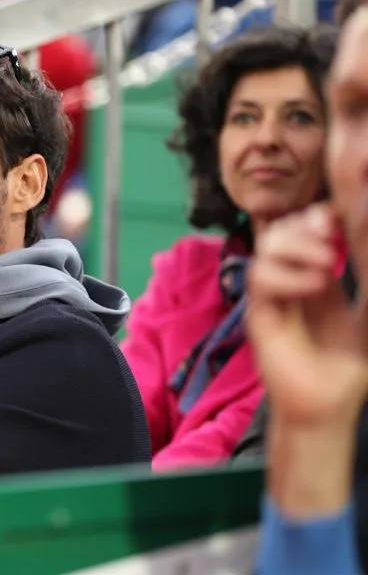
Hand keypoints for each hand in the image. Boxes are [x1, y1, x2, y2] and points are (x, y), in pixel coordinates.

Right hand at [246, 204, 367, 426]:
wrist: (330, 404)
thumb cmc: (352, 361)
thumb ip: (364, 267)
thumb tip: (359, 223)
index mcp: (315, 275)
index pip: (304, 229)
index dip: (317, 213)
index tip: (337, 214)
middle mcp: (288, 281)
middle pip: (278, 230)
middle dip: (303, 222)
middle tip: (331, 232)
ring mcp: (271, 297)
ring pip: (265, 249)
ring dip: (296, 246)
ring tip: (330, 264)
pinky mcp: (259, 315)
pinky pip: (260, 280)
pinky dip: (287, 276)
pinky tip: (317, 286)